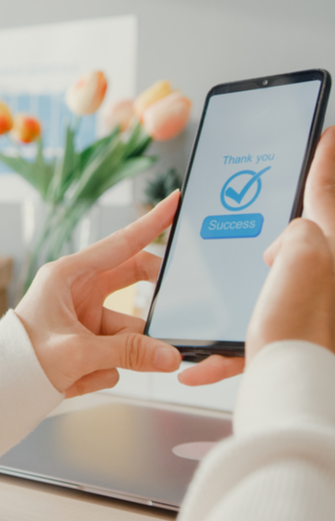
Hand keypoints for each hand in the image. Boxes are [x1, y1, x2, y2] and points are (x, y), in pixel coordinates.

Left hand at [15, 192, 181, 397]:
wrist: (1, 389)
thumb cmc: (21, 359)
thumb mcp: (76, 352)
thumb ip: (127, 353)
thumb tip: (169, 355)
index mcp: (68, 275)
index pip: (120, 244)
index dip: (151, 223)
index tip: (175, 203)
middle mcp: (78, 290)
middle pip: (131, 280)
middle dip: (151, 294)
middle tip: (182, 300)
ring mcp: (85, 315)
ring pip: (128, 328)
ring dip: (119, 353)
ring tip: (91, 368)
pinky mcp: (89, 338)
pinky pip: (117, 352)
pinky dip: (103, 368)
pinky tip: (75, 378)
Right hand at [180, 125, 334, 384]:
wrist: (295, 386)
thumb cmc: (299, 329)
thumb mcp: (304, 255)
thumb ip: (298, 231)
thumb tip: (282, 247)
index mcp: (327, 249)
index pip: (324, 192)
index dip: (322, 159)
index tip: (324, 134)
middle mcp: (322, 274)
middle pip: (299, 236)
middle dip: (276, 227)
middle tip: (262, 218)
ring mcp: (303, 304)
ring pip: (264, 285)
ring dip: (238, 292)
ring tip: (222, 298)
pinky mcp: (282, 332)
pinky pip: (247, 329)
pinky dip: (223, 349)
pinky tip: (199, 364)